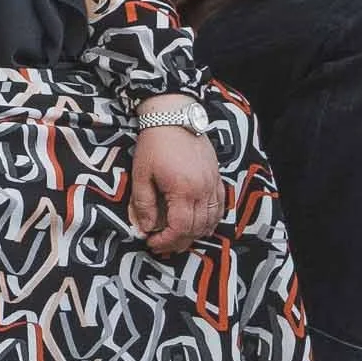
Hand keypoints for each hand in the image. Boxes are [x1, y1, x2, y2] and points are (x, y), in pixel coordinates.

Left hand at [129, 123, 224, 253]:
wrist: (173, 115)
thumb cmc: (154, 143)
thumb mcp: (141, 174)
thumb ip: (143, 204)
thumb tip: (146, 228)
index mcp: (183, 190)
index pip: (179, 228)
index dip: (166, 241)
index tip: (153, 243)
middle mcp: (202, 189)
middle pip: (196, 228)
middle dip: (179, 241)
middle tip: (164, 244)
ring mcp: (212, 183)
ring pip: (211, 220)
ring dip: (196, 233)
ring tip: (179, 236)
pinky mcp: (217, 176)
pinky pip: (220, 206)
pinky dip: (212, 219)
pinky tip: (201, 224)